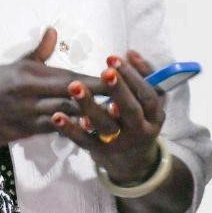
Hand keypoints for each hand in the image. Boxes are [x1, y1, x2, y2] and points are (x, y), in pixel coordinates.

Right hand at [0, 28, 107, 148]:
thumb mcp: (10, 67)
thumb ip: (37, 53)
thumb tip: (53, 31)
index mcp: (28, 76)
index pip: (68, 76)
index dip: (92, 78)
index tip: (114, 76)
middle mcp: (30, 95)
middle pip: (72, 95)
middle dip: (98, 97)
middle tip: (124, 97)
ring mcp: (29, 115)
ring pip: (66, 115)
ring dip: (90, 115)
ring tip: (113, 115)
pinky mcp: (27, 132)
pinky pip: (55, 130)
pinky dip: (73, 128)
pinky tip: (90, 129)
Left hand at [49, 49, 169, 184]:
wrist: (132, 159)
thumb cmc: (138, 118)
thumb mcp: (148, 100)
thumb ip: (143, 75)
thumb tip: (130, 53)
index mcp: (155, 115)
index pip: (148, 95)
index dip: (133, 76)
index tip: (114, 59)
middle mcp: (141, 130)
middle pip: (130, 110)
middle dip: (118, 90)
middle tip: (104, 71)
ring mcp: (120, 142)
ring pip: (105, 126)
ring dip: (89, 106)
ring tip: (74, 87)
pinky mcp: (99, 151)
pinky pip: (84, 140)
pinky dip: (70, 129)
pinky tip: (57, 115)